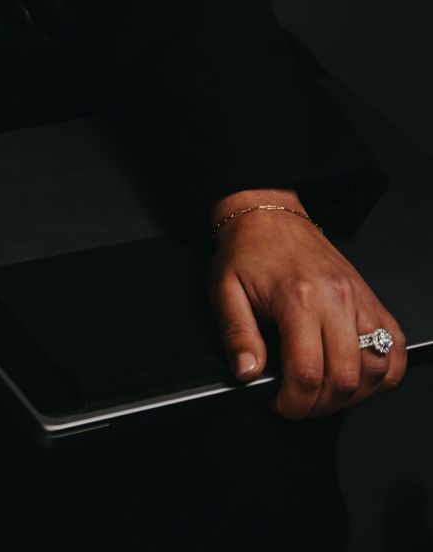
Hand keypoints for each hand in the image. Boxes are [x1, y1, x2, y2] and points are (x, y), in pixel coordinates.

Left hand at [206, 197, 406, 418]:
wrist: (269, 215)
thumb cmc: (248, 250)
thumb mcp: (224, 289)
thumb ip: (236, 335)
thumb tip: (247, 373)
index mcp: (298, 296)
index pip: (306, 373)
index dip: (292, 402)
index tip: (279, 402)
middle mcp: (335, 298)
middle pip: (344, 379)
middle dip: (319, 405)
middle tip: (298, 400)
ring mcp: (360, 298)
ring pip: (376, 369)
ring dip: (351, 394)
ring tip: (323, 391)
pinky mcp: (372, 299)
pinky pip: (397, 348)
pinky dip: (384, 372)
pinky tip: (357, 376)